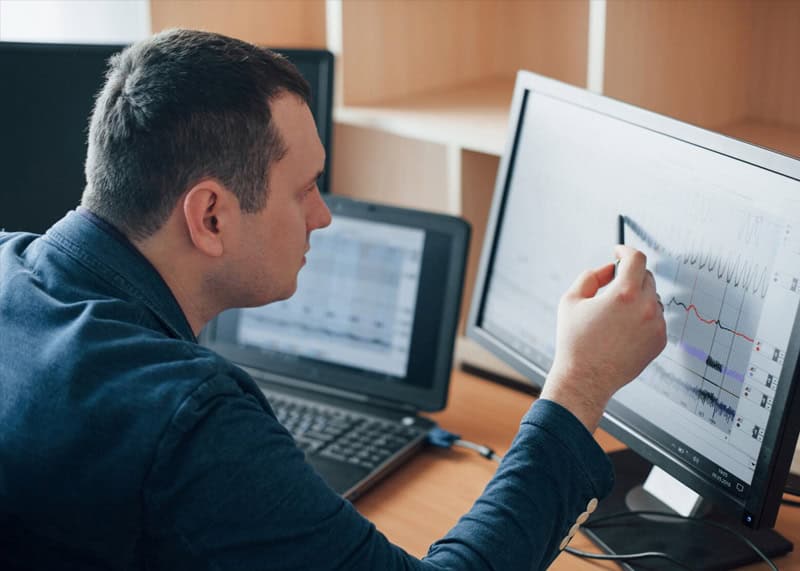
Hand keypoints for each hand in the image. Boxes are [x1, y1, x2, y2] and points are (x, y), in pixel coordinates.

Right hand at [540, 245, 666, 430]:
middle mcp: (646, 308)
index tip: (619, 252)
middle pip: (646, 276)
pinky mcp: (660, 341)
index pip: (636, 259)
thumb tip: (610, 268)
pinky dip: (643, 317)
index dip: (626, 250)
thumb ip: (591, 275)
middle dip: (630, 276)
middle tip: (611, 286)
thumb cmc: (574, 341)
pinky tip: (622, 330)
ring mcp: (656, 325)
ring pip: (653, 298)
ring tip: (614, 315)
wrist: (585, 379)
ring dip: (638, 297)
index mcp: (624, 294)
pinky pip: (656, 318)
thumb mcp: (571, 300)